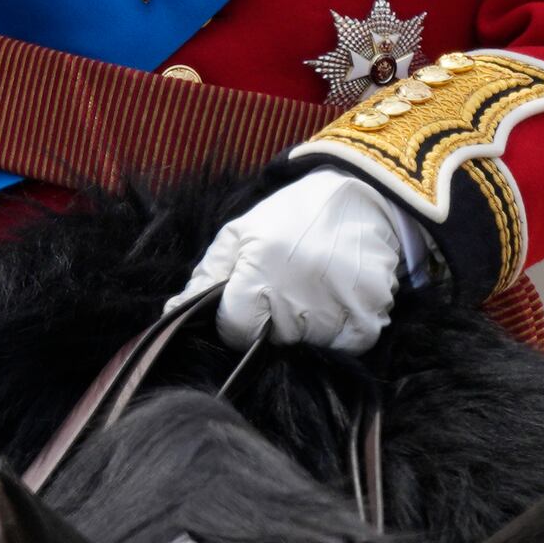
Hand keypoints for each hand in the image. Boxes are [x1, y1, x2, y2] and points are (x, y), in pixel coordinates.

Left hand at [186, 172, 419, 355]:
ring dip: (308, 326)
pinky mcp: (371, 316)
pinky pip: (346, 346)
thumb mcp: (241, 234)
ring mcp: (338, 310)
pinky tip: (339, 298)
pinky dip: (342, 330)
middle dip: (273, 321)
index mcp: (261, 274)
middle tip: (288, 285)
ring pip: (308, 346)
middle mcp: (299, 298)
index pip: (236, 331)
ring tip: (315, 287)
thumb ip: (207, 276)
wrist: (361, 196)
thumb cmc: (292, 216)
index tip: (250, 301)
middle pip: (272, 341)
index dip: (237, 320)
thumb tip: (173, 313)